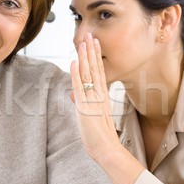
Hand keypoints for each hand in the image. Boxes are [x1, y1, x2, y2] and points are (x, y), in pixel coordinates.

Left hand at [70, 33, 123, 162]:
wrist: (108, 149)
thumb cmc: (102, 138)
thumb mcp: (94, 118)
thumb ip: (87, 106)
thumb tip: (76, 98)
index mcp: (103, 96)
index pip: (99, 71)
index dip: (96, 56)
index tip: (94, 43)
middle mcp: (99, 95)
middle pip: (95, 67)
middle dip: (91, 50)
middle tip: (90, 34)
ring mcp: (92, 99)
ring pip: (88, 73)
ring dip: (85, 56)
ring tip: (84, 41)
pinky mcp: (85, 106)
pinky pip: (80, 86)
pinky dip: (77, 73)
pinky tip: (75, 61)